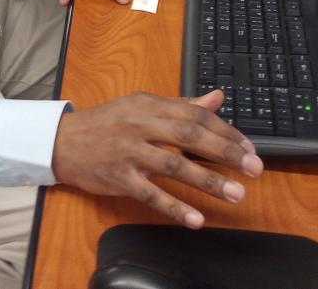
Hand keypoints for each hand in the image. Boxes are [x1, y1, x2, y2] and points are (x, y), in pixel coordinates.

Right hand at [51, 90, 262, 228]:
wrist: (64, 140)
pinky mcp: (120, 178)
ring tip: (236, 194)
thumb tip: (216, 98)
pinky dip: (175, 207)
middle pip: (189, 136)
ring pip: (174, 166)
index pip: (195, 115)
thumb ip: (181, 104)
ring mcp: (130, 152)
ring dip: (208, 181)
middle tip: (253, 167)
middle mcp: (141, 125)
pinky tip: (196, 219)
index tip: (248, 146)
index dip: (225, 130)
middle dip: (225, 152)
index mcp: (150, 105)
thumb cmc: (108, 122)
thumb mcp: (142, 105)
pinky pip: (151, 194)